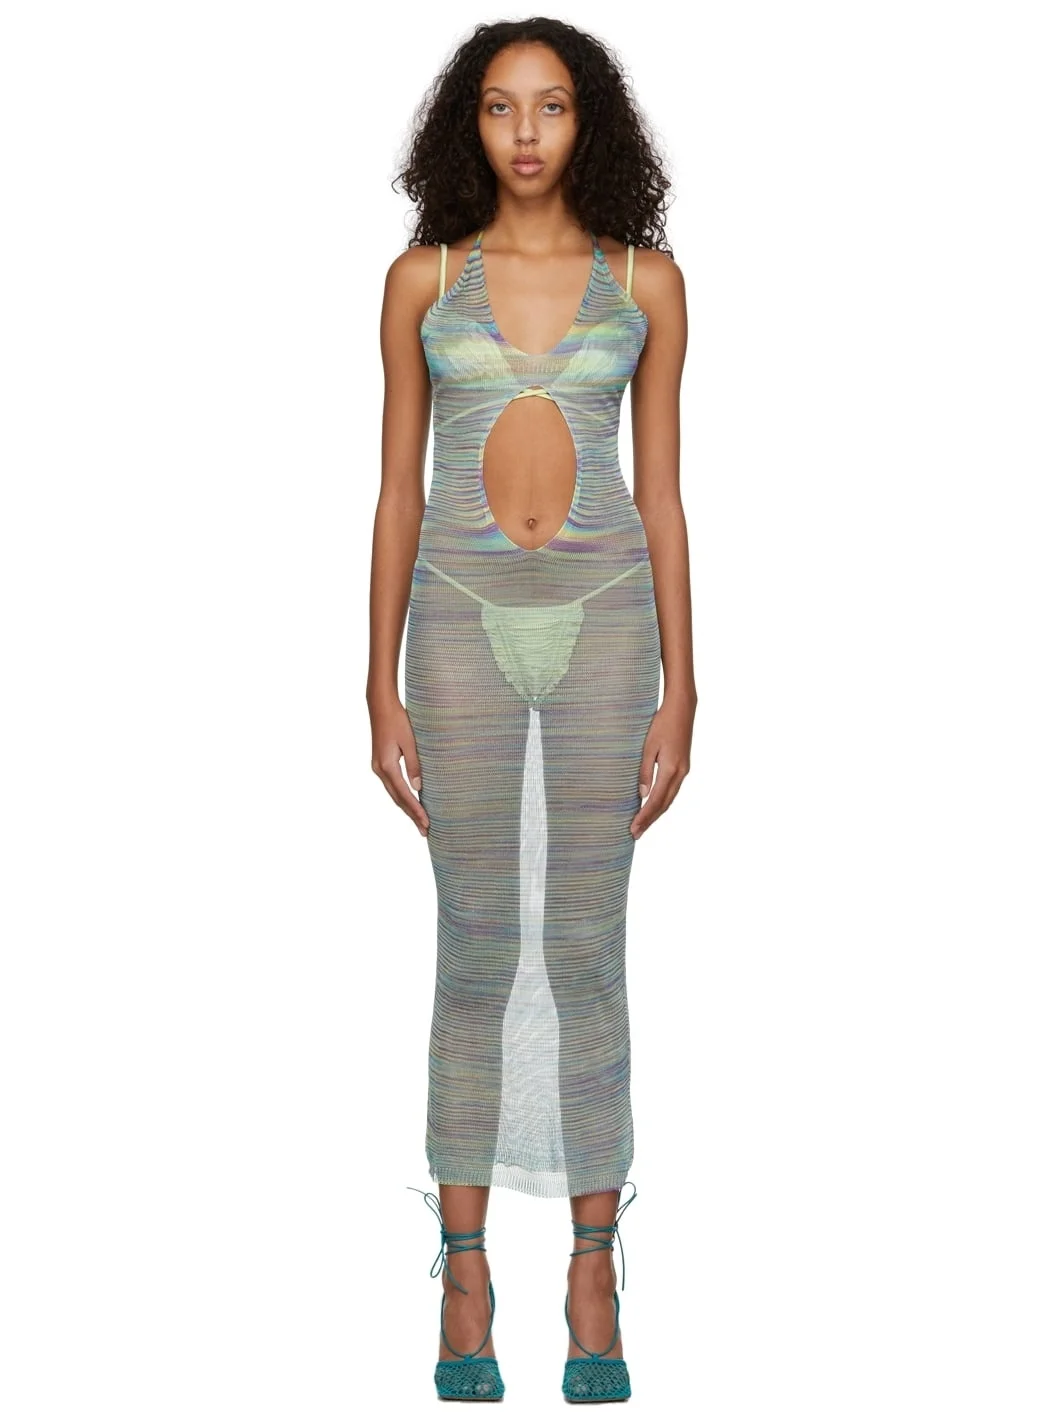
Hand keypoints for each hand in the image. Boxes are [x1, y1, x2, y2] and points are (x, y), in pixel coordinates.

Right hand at [368, 693, 429, 836]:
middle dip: (411, 815)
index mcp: (386, 766)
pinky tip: (410, 802)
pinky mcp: (380, 763)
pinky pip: (392, 786)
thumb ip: (414, 764)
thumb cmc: (398, 720)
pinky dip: (402, 797)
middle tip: (425, 831)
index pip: (404, 794)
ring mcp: (378, 767)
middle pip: (397, 798)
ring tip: (419, 821)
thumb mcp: (410, 741)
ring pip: (394, 794)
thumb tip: (419, 788)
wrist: (380, 706)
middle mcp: (379, 770)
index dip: (416, 810)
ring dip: (406, 808)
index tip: (426, 823)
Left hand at [631, 692, 695, 838]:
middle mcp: (680, 773)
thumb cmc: (662, 723)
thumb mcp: (648, 746)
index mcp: (671, 769)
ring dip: (656, 813)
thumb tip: (641, 795)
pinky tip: (654, 806)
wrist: (682, 708)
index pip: (655, 800)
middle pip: (664, 804)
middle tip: (636, 834)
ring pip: (669, 799)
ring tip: (643, 825)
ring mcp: (684, 770)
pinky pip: (672, 790)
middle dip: (650, 820)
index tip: (634, 829)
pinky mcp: (683, 766)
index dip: (644, 817)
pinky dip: (662, 802)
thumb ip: (644, 770)